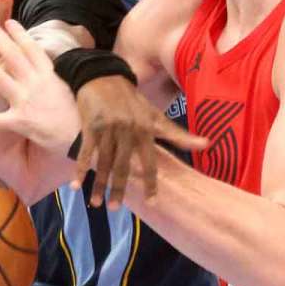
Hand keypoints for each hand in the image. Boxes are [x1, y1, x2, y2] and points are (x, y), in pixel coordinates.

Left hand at [0, 14, 80, 153]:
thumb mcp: (68, 90)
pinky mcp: (21, 121)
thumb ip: (53, 78)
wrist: (83, 139)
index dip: (19, 34)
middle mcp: (36, 83)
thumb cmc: (78, 117)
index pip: (31, 49)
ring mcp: (27, 101)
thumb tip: (47, 68)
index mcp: (49, 75)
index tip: (8, 20)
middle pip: (11, 54)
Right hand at [74, 76, 206, 208]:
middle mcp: (128, 130)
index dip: (151, 182)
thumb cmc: (131, 100)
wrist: (103, 76)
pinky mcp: (91, 126)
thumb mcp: (155, 115)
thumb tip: (208, 144)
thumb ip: (178, 134)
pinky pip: (86, 152)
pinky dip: (80, 170)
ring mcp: (108, 129)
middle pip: (124, 166)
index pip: (150, 162)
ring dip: (99, 185)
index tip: (151, 202)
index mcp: (146, 130)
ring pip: (104, 163)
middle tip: (115, 209)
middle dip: (119, 189)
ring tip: (96, 204)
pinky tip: (76, 186)